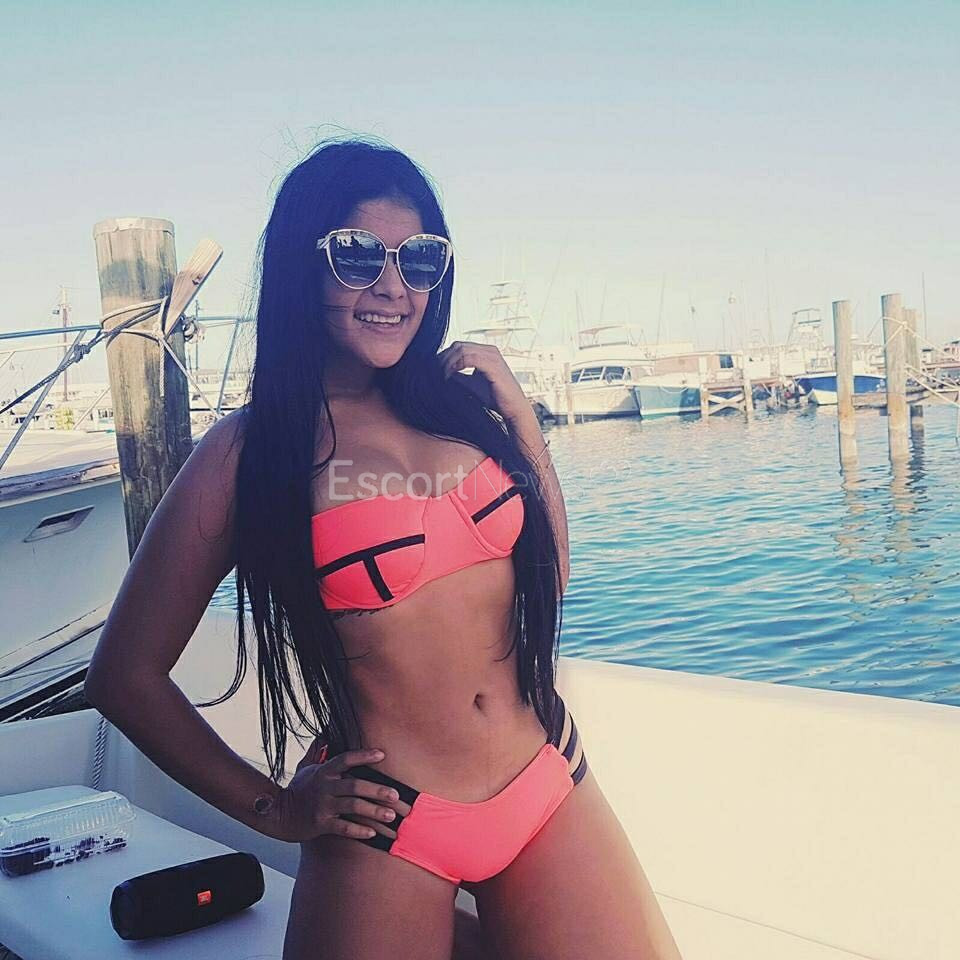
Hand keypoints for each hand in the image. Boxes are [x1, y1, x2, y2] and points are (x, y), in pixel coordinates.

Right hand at [266, 743, 405, 843]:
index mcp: (324, 771)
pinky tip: (372, 833)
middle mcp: (325, 787)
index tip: (382, 754)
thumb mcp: (305, 767)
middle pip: (354, 785)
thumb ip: (316, 751)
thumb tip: (324, 734)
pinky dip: (358, 830)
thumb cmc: (297, 790)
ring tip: (390, 816)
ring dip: (373, 811)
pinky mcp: (321, 824)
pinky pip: (342, 827)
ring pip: (352, 807)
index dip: (363, 755)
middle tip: (396, 795)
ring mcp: (323, 806)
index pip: (345, 759)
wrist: (278, 815)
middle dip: (377, 790)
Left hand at [438, 340, 532, 425]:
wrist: (513, 410)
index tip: (432, 371)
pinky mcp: (493, 365)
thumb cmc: (494, 399)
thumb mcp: (471, 384)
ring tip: (439, 376)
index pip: (458, 347)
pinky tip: (447, 377)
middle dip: (443, 358)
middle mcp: (490, 350)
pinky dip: (454, 366)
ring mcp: (492, 356)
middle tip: (432, 373)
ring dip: (447, 362)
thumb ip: (458, 376)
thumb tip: (438, 372)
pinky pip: (468, 358)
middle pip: (457, 345)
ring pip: (461, 349)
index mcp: (485, 352)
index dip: (443, 357)